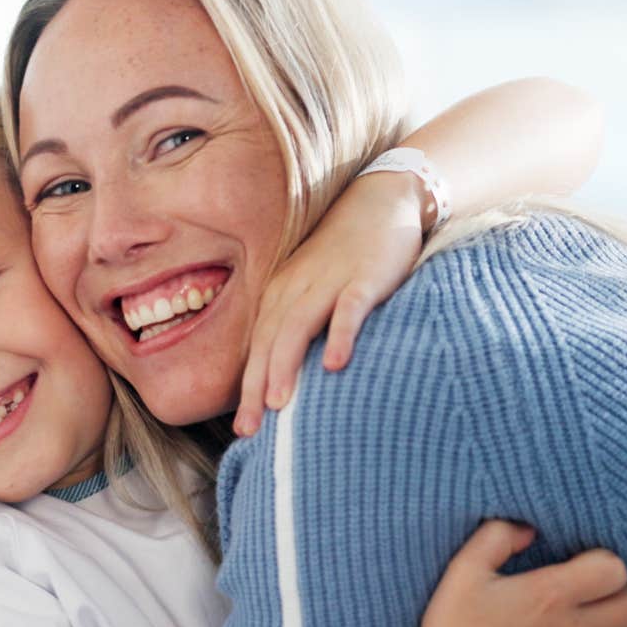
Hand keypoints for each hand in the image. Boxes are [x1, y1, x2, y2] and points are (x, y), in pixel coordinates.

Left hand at [233, 171, 424, 435]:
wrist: (382, 197)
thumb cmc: (345, 253)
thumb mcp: (312, 286)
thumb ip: (299, 324)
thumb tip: (287, 376)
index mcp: (280, 293)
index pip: (257, 346)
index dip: (247, 388)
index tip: (244, 430)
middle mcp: (297, 288)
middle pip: (269, 342)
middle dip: (257, 387)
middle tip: (251, 430)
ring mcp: (330, 281)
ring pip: (299, 327)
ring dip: (286, 366)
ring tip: (279, 405)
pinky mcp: (365, 277)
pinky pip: (349, 308)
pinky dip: (340, 334)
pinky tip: (336, 364)